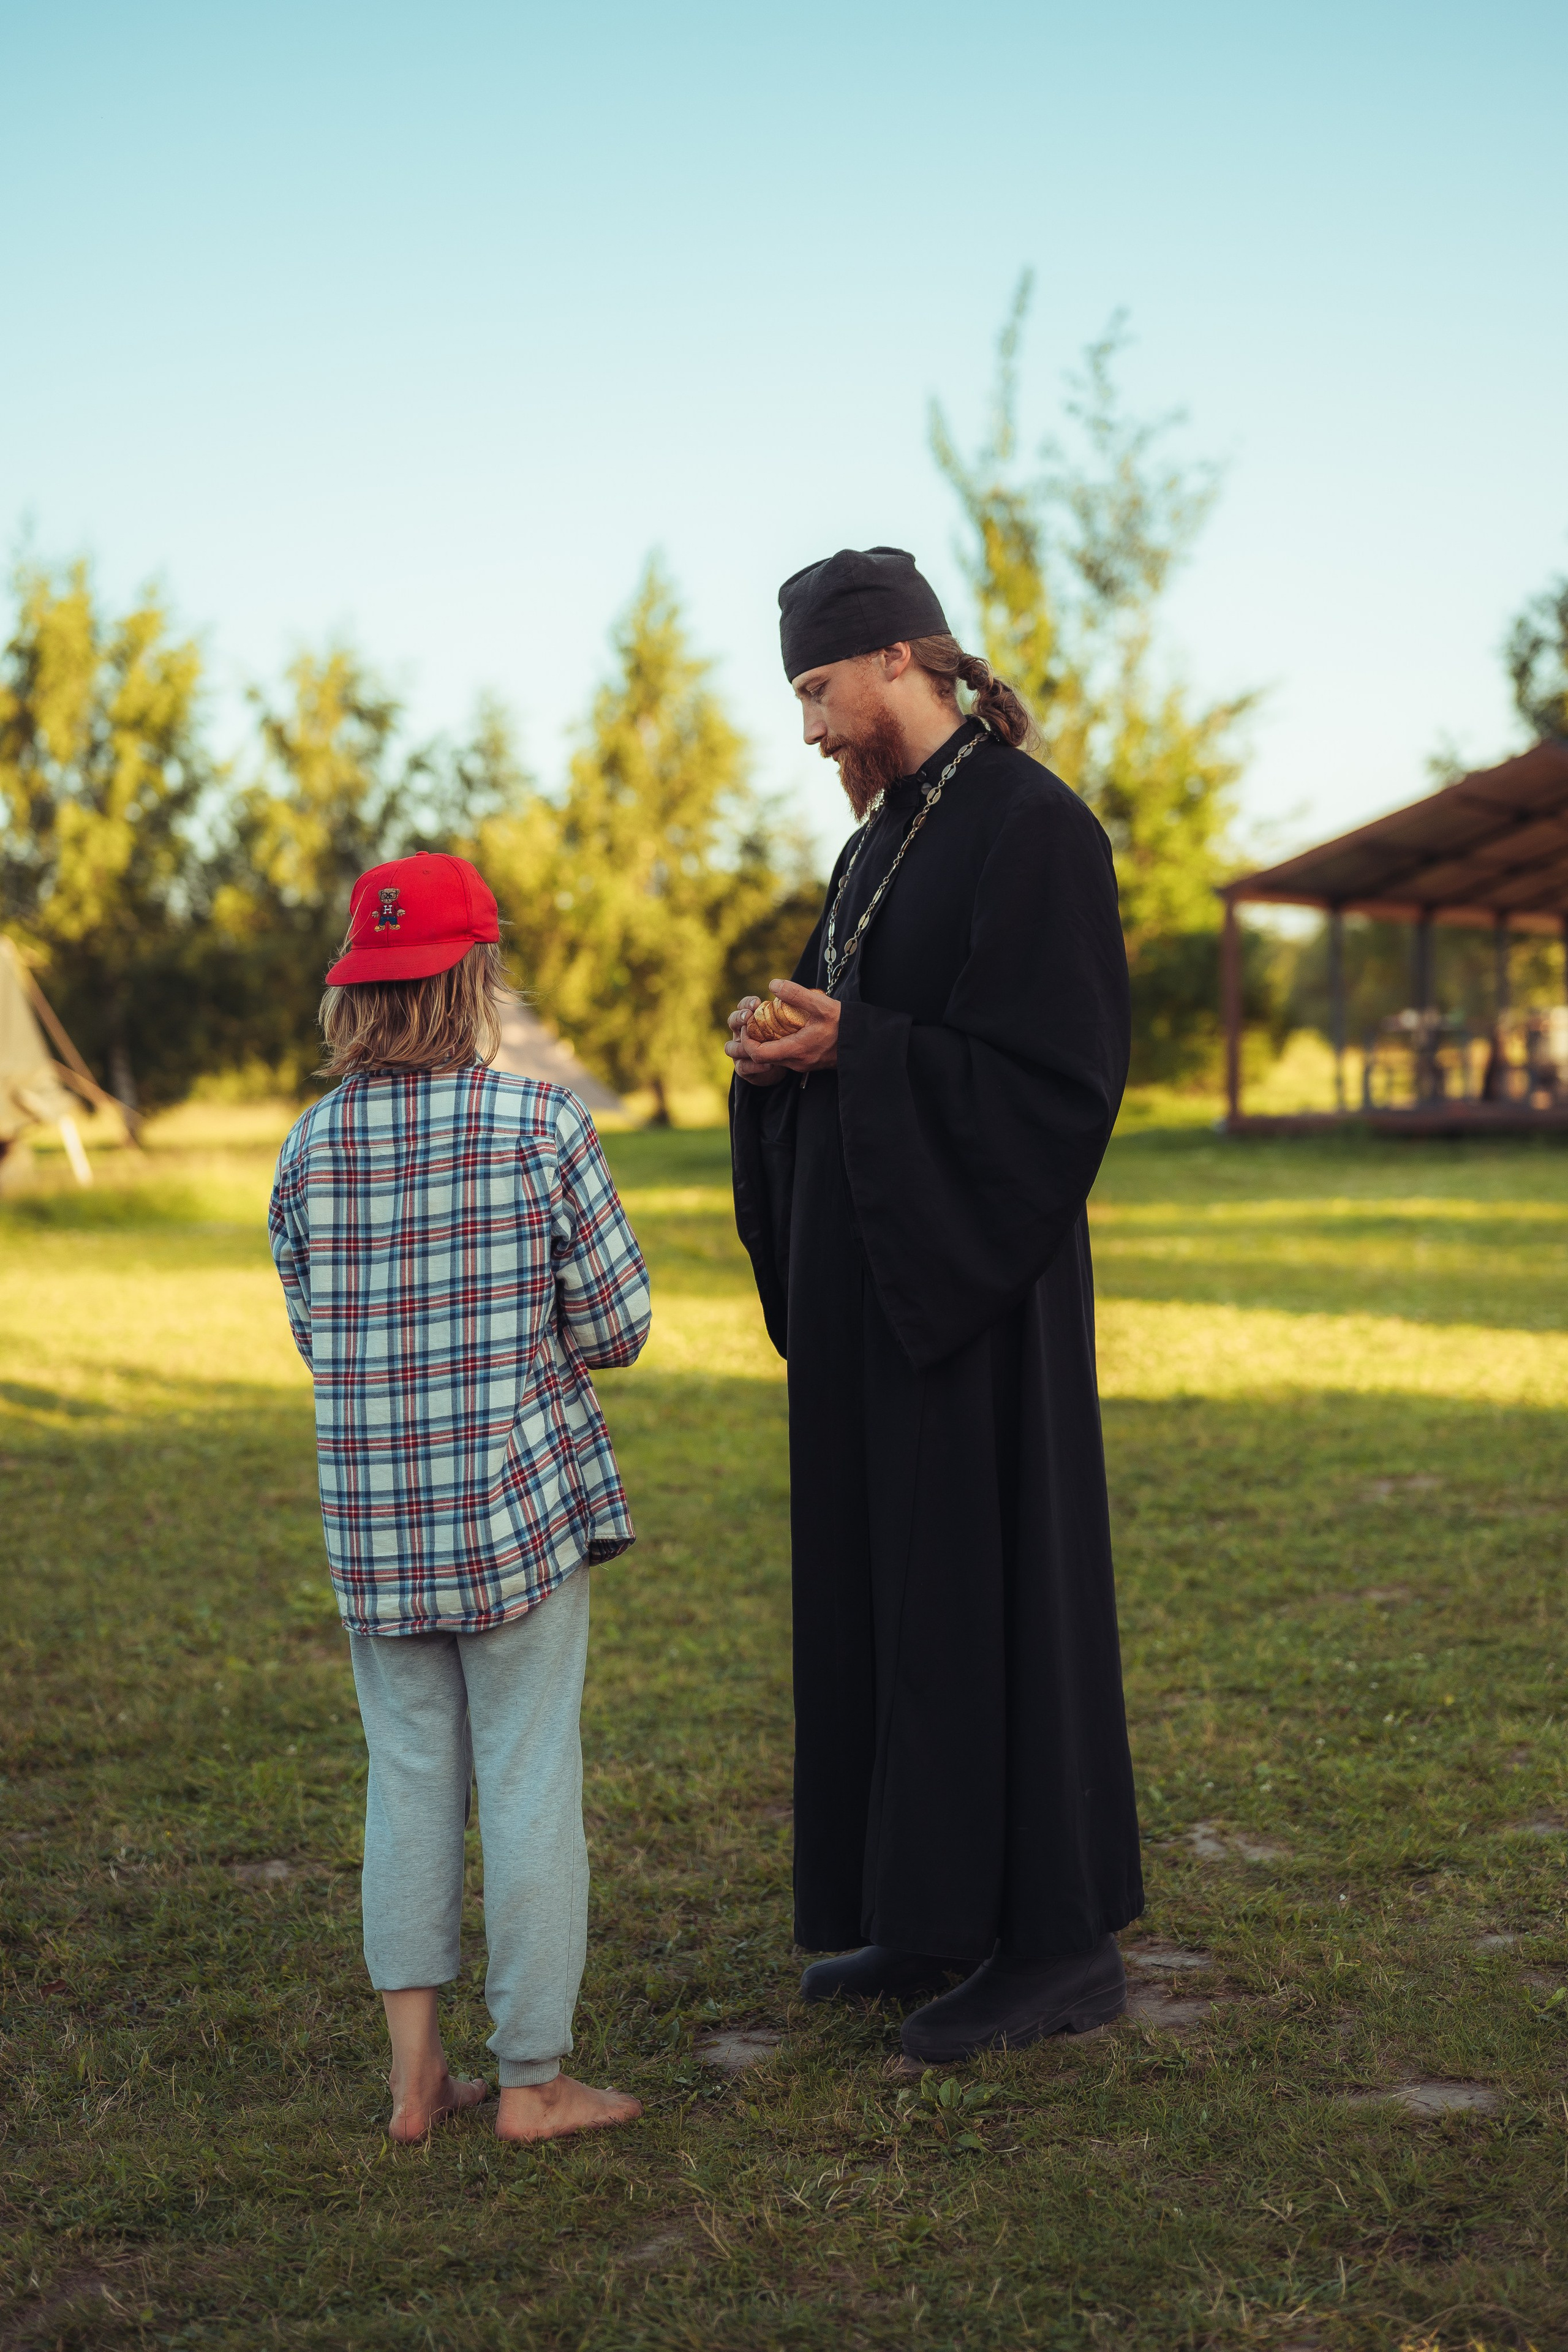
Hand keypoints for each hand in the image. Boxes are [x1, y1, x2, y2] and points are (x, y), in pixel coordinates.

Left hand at [725, 979, 839, 1084]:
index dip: (747, 1040)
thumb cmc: (844, 1023)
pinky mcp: (808, 1063)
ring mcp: (802, 1065)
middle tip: (755, 1021)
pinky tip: (784, 1029)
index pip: (758, 1054)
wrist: (865, 1041)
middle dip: (754, 1040)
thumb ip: (796, 994)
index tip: (748, 1023)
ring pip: (774, 1058)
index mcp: (796, 1050)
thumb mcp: (821, 1004)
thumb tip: (773, 984)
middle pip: (763, 1057)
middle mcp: (796, 1062)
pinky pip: (785, 1056)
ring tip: (767, 1022)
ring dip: (766, 1042)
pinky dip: (778, 1044)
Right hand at [726, 995, 786, 1087]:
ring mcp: (738, 1051)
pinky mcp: (743, 1068)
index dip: (747, 1004)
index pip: (743, 1006)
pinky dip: (754, 1066)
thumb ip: (787, 1011)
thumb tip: (794, 995)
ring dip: (743, 1045)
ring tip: (757, 1044)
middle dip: (739, 1019)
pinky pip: (743, 1067)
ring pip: (730, 1047)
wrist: (780, 1065)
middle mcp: (740, 1033)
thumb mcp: (787, 1024)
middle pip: (732, 1023)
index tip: (756, 1003)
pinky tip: (769, 1064)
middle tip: (748, 1017)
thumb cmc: (783, 1039)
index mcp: (750, 1019)